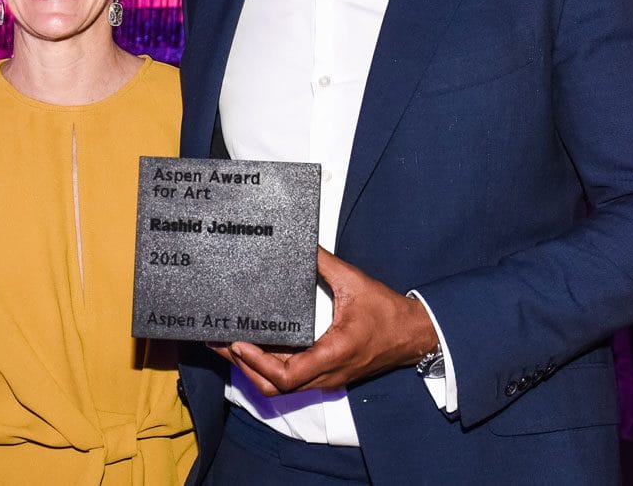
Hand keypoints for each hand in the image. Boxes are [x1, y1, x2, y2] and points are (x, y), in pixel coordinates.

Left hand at [211, 248, 437, 395]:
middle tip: (218, 342)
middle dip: (243, 367)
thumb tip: (300, 244)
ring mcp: (326, 378)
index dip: (257, 363)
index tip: (238, 343)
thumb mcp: (355, 282)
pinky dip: (268, 367)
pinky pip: (291, 379)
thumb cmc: (387, 312)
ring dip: (252, 369)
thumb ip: (324, 263)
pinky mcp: (326, 374)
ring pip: (281, 387)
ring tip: (227, 344)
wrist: (414, 335)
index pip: (287, 375)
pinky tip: (254, 347)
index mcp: (333, 353)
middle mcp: (327, 373)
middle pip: (275, 387)